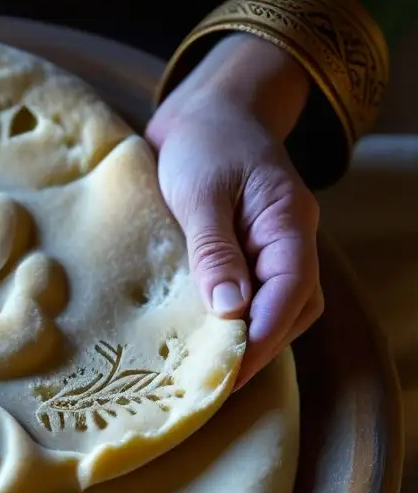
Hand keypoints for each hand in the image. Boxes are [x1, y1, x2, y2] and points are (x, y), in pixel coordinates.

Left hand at [146, 34, 321, 387]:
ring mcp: (272, 247)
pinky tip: (202, 339)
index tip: (228, 372)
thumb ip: (214, 248)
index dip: (263, 337)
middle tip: (212, 383)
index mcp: (288, 221)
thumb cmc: (202, 141)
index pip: (291, 291)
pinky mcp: (248, 252)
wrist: (204, 109)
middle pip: (292, 309)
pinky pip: (253, 295)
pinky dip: (233, 320)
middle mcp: (289, 240)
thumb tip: (229, 307)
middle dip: (258, 348)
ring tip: (206, 370)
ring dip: (248, 339)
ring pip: (277, 307)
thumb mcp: (200, 192)